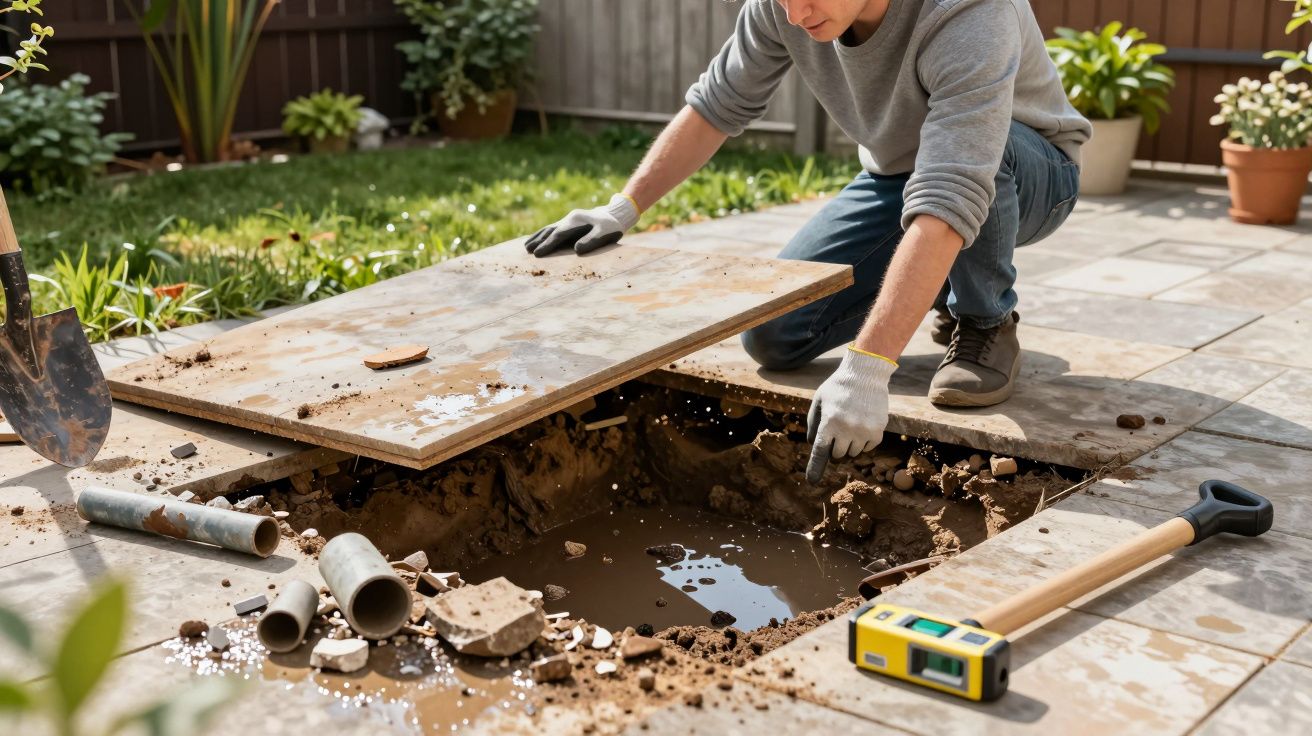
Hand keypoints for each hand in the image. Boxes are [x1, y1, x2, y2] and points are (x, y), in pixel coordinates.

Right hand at [524, 193, 640, 256]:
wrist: (615, 214)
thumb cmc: (611, 226)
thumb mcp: (605, 233)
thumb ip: (592, 240)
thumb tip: (576, 250)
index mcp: (576, 221)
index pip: (559, 235)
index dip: (548, 245)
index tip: (537, 254)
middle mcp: (569, 218)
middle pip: (550, 231)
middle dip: (538, 241)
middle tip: (527, 251)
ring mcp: (568, 219)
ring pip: (549, 229)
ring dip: (538, 237)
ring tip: (526, 246)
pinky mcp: (569, 222)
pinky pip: (553, 228)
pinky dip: (544, 234)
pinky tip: (538, 239)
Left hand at [806, 347, 897, 483]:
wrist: (866, 374)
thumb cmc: (838, 388)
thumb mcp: (819, 401)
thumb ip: (813, 424)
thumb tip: (814, 446)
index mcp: (829, 422)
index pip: (820, 451)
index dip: (815, 467)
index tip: (812, 481)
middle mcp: (847, 429)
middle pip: (837, 455)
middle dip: (834, 448)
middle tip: (836, 433)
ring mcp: (864, 431)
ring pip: (853, 453)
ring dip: (849, 444)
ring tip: (849, 424)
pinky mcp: (878, 431)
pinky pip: (867, 448)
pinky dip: (863, 441)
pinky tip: (862, 424)